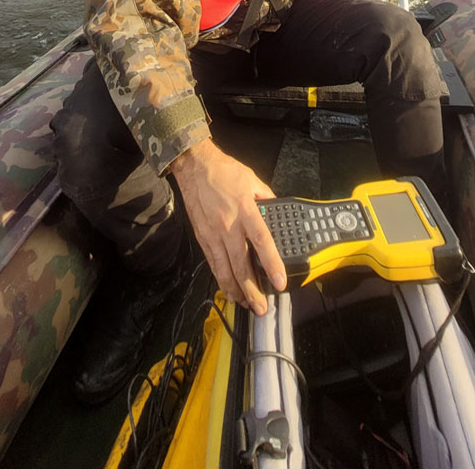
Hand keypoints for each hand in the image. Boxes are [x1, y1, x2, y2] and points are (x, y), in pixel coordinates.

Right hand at [170, 139, 286, 314]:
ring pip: (224, 269)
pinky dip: (221, 280)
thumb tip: (277, 212)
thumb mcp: (252, 179)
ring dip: (236, 291)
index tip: (279, 281)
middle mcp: (228, 225)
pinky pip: (213, 264)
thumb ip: (267, 198)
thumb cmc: (224, 171)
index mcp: (245, 209)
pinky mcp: (202, 237)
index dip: (271, 263)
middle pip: (241, 264)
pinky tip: (228, 291)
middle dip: (252, 289)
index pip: (261, 241)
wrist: (194, 167)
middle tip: (262, 307)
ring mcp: (213, 233)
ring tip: (246, 305)